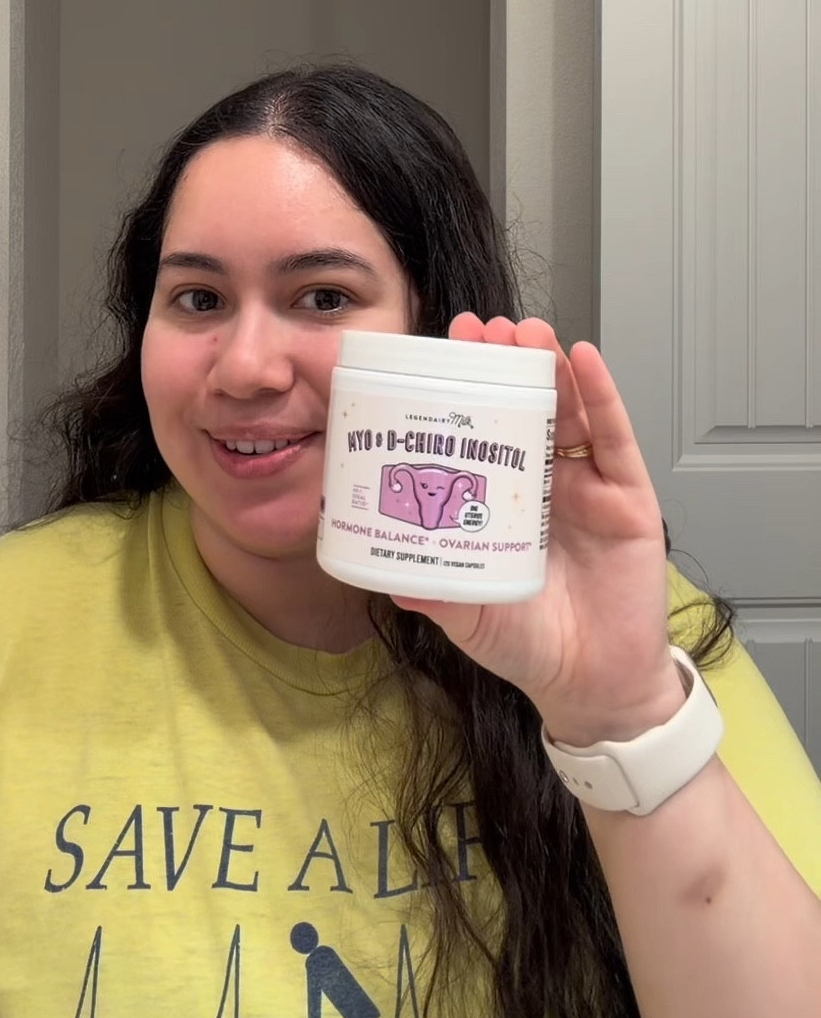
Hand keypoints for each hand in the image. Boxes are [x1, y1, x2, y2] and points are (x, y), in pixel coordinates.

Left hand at [391, 316, 683, 745]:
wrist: (593, 689)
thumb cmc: (531, 644)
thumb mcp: (470, 614)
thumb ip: (436, 592)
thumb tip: (387, 576)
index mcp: (506, 499)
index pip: (486, 429)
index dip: (470, 389)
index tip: (445, 349)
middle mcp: (549, 482)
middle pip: (528, 405)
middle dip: (507, 363)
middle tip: (481, 328)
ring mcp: (591, 486)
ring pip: (572, 409)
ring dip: (550, 364)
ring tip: (527, 329)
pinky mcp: (630, 500)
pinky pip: (616, 438)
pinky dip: (602, 395)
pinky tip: (583, 359)